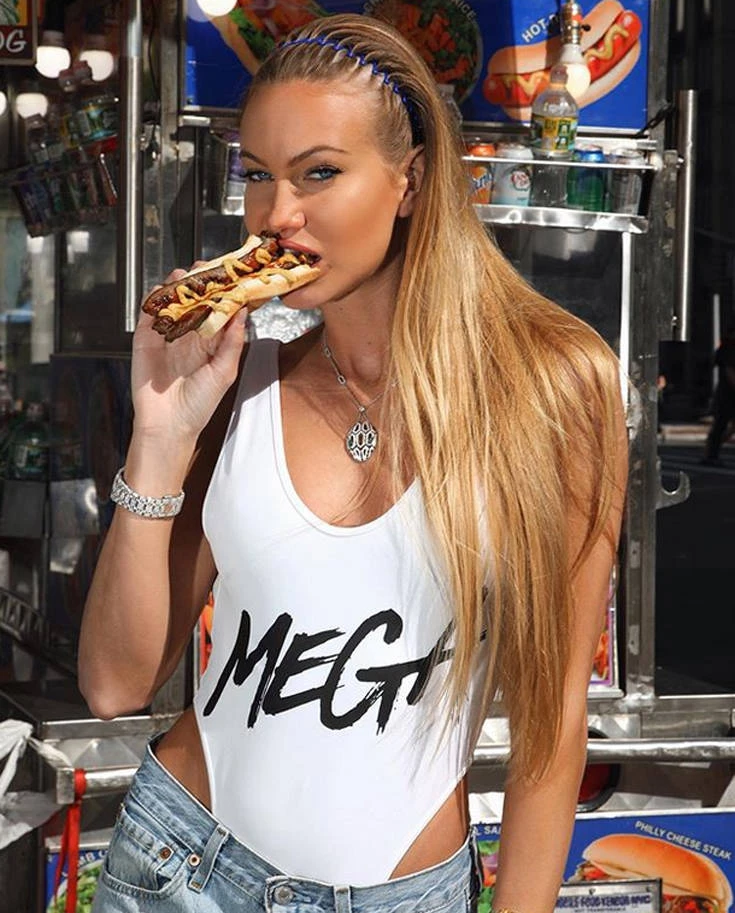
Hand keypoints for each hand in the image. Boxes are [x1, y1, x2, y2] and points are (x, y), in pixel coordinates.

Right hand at [131, 266, 248, 443]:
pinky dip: (154, 300)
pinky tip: (162, 290)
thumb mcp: (224, 371)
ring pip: (172, 304)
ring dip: (177, 288)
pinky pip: (149, 314)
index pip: (219, 311)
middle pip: (195, 301)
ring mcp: (167, 337)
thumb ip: (233, 342)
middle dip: (201, 283)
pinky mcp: (145, 340)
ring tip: (185, 276)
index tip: (232, 276)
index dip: (224, 293)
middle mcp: (189, 337)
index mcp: (211, 343)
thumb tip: (242, 312)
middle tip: (207, 268)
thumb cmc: (200, 404)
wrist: (168, 425)